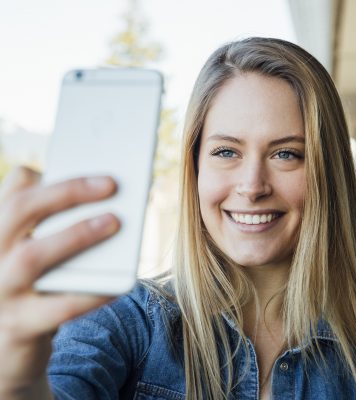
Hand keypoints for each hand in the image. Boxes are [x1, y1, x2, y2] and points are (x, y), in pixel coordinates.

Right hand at [0, 166, 119, 396]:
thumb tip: (91, 194)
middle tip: (110, 184)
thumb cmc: (30, 288)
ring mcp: (0, 292)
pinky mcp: (19, 326)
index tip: (83, 165)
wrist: (5, 349)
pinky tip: (121, 283)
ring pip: (32, 257)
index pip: (12, 194)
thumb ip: (48, 223)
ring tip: (114, 222)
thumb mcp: (30, 252)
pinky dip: (92, 293)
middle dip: (66, 192)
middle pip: (17, 211)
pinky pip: (59, 307)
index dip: (45, 176)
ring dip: (76, 235)